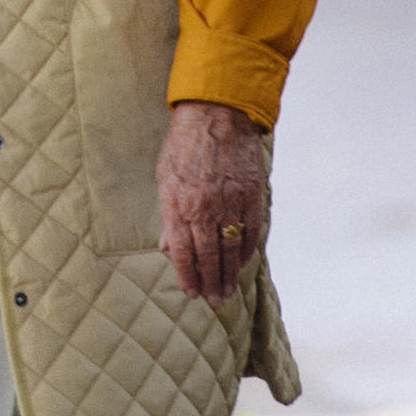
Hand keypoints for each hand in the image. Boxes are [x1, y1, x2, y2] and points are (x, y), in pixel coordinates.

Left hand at [156, 100, 273, 301]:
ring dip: (229, 274)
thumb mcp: (165, 177)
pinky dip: (247, 250)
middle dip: (210, 282)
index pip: (183, 252)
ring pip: (231, 249)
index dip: (187, 276)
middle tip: (213, 301)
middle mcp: (205, 208)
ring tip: (228, 292)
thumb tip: (168, 246)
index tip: (191, 293)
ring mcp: (231, 203)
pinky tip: (242, 263)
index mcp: (179, 204)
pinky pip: (250, 231)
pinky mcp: (251, 195)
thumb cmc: (185, 143)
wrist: (217, 114)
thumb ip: (168, 214)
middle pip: (208, 256)